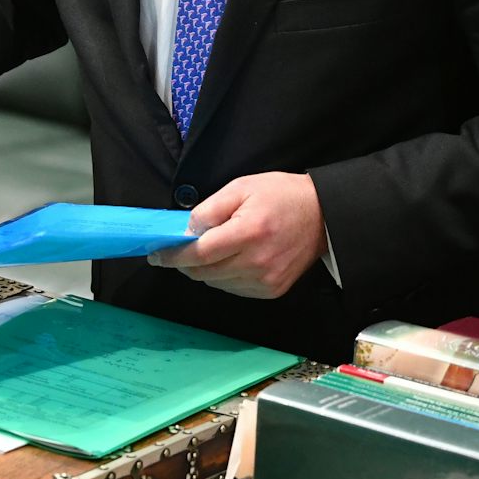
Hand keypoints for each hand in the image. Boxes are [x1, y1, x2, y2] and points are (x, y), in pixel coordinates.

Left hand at [149, 172, 325, 298]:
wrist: (322, 215)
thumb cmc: (280, 196)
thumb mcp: (241, 187)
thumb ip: (210, 209)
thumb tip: (186, 230)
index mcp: (249, 233)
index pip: (200, 253)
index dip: (173, 256)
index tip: (157, 254)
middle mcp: (258, 262)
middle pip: (204, 272)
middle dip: (185, 262)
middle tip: (176, 250)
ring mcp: (266, 280)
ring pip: (216, 283)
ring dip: (204, 270)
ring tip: (209, 249)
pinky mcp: (272, 290)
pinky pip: (233, 288)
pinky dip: (223, 277)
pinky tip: (228, 259)